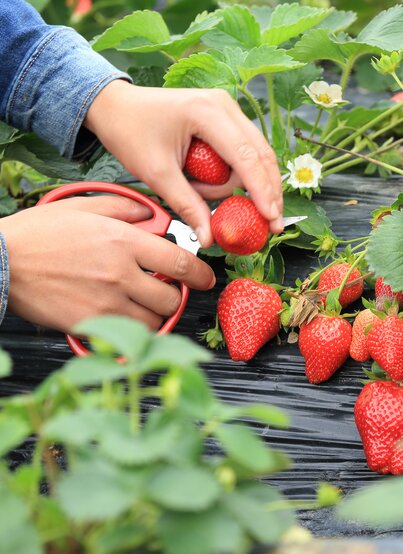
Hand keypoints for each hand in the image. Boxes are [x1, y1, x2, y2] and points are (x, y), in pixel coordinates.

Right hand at [0, 196, 214, 332]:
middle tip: (165, 291)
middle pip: (172, 298)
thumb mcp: (84, 206)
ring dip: (154, 315)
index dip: (201, 274)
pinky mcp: (89, 324)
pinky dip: (130, 329)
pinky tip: (121, 316)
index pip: (180, 263)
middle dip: (175, 296)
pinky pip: (126, 334)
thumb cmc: (38, 234)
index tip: (206, 278)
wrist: (0, 261)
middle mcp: (120, 274)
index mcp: (123, 242)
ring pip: (153, 321)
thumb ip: (124, 208)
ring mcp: (105, 302)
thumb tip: (150, 213)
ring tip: (141, 304)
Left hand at [83, 80, 283, 245]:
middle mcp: (225, 105)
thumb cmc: (129, 132)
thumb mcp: (157, 174)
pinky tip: (225, 188)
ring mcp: (228, 109)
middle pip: (261, 155)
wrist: (115, 106)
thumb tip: (209, 238)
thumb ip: (187, 205)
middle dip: (267, 191)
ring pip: (257, 154)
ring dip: (247, 183)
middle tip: (270, 223)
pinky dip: (241, 174)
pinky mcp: (226, 117)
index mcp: (207, 112)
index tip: (271, 218)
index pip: (246, 157)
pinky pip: (246, 150)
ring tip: (209, 196)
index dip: (262, 191)